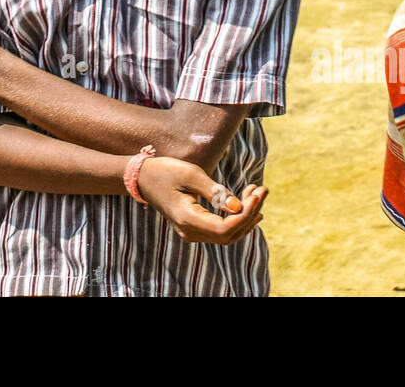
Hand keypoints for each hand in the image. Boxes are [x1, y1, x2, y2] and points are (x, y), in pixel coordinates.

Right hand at [136, 156, 266, 244]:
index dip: (245, 215)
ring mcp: (191, 232)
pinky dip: (236, 218)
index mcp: (187, 219)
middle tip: (262, 190)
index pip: (225, 229)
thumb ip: (216, 192)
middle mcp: (190, 232)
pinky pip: (220, 230)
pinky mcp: (194, 227)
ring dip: (245, 215)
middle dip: (250, 213)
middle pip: (230, 234)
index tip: (257, 194)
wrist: (142, 177)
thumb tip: (238, 207)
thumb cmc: (165, 171)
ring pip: (227, 234)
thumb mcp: (191, 174)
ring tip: (257, 192)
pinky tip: (248, 205)